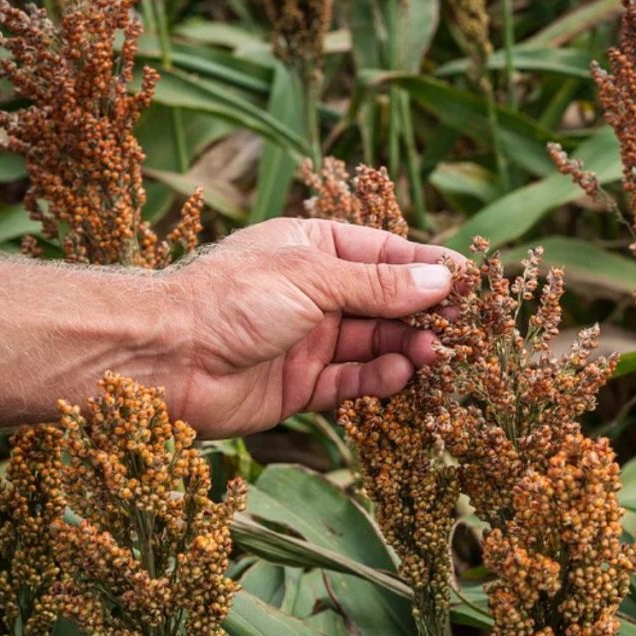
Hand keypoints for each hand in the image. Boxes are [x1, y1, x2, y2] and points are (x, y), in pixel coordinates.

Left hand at [165, 218, 457, 436]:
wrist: (164, 359)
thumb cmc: (231, 298)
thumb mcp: (313, 279)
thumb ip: (379, 285)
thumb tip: (440, 277)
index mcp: (314, 250)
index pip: (385, 254)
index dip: (428, 266)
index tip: (470, 282)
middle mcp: (314, 294)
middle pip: (385, 302)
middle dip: (423, 313)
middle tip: (461, 328)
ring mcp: (308, 340)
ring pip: (373, 344)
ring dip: (406, 347)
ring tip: (436, 354)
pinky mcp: (301, 386)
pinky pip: (351, 382)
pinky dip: (377, 380)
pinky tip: (400, 375)